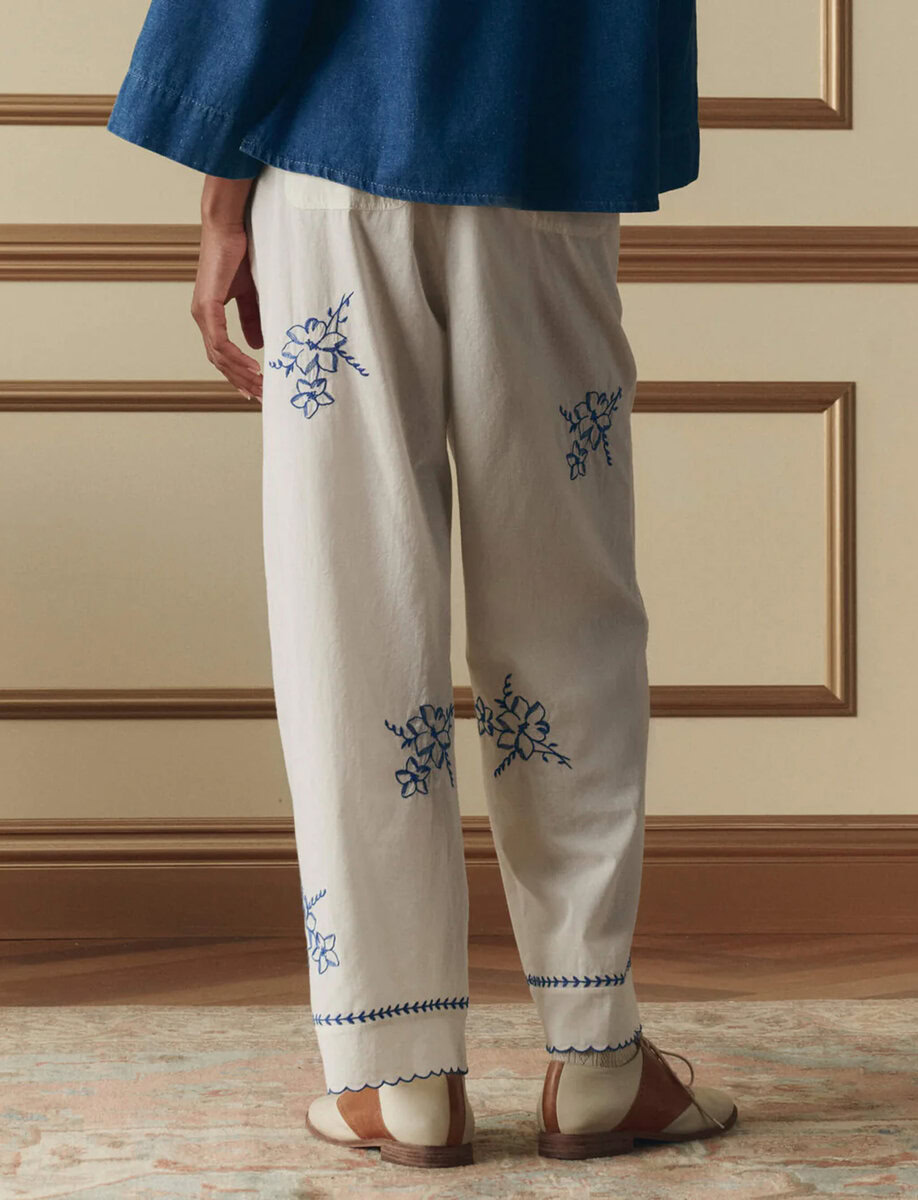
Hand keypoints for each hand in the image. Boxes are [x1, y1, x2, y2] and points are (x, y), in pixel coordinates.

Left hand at [191, 177, 262, 401]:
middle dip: (240, 381)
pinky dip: (236, 357)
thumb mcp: (252, 293)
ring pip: (219, 356)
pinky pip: (220, 342)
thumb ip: (253, 319)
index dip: (237, 372)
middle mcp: (202, 317)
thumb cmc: (240, 252)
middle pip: (219, 361)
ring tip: (260, 387)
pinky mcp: (207, 307)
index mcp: (210, 314)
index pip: (222, 353)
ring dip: (240, 374)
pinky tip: (253, 367)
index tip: (255, 388)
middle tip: (261, 396)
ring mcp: (202, 314)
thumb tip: (258, 346)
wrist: (229, 225)